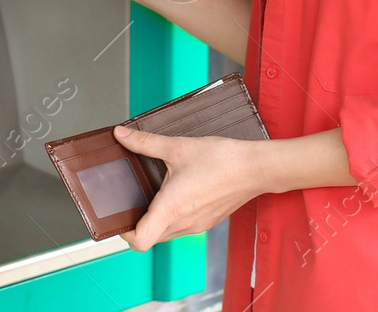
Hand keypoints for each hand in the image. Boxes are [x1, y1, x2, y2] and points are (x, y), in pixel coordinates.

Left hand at [114, 126, 271, 251]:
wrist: (256, 168)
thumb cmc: (222, 159)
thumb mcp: (178, 147)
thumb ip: (146, 142)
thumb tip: (121, 135)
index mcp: (171, 209)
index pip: (139, 242)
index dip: (124, 233)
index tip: (122, 216)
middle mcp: (183, 224)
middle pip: (151, 238)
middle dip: (139, 222)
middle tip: (135, 199)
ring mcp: (197, 226)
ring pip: (167, 233)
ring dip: (158, 219)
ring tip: (158, 193)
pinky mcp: (208, 222)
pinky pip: (183, 227)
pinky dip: (176, 216)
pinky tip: (181, 192)